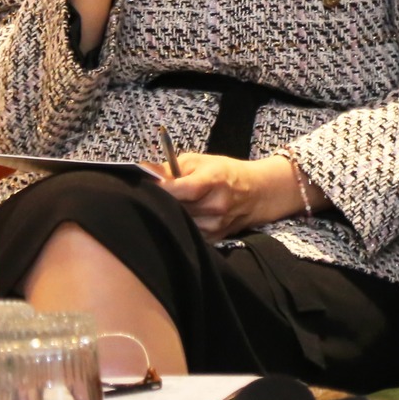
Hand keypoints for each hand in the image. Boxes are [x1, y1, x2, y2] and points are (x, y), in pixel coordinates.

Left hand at [157, 153, 303, 241]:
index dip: (160, 189)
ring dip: (172, 215)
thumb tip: (143, 172)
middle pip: (176, 209)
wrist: (255, 192)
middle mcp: (215, 205)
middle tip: (154, 196)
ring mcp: (215, 225)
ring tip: (172, 205)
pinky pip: (189, 234)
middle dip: (163, 202)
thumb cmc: (224, 172)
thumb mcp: (199, 161)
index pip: (179, 189)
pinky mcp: (214, 239)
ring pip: (180, 223)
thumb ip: (171, 167)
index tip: (146, 187)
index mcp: (212, 180)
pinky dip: (182, 226)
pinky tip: (183, 217)